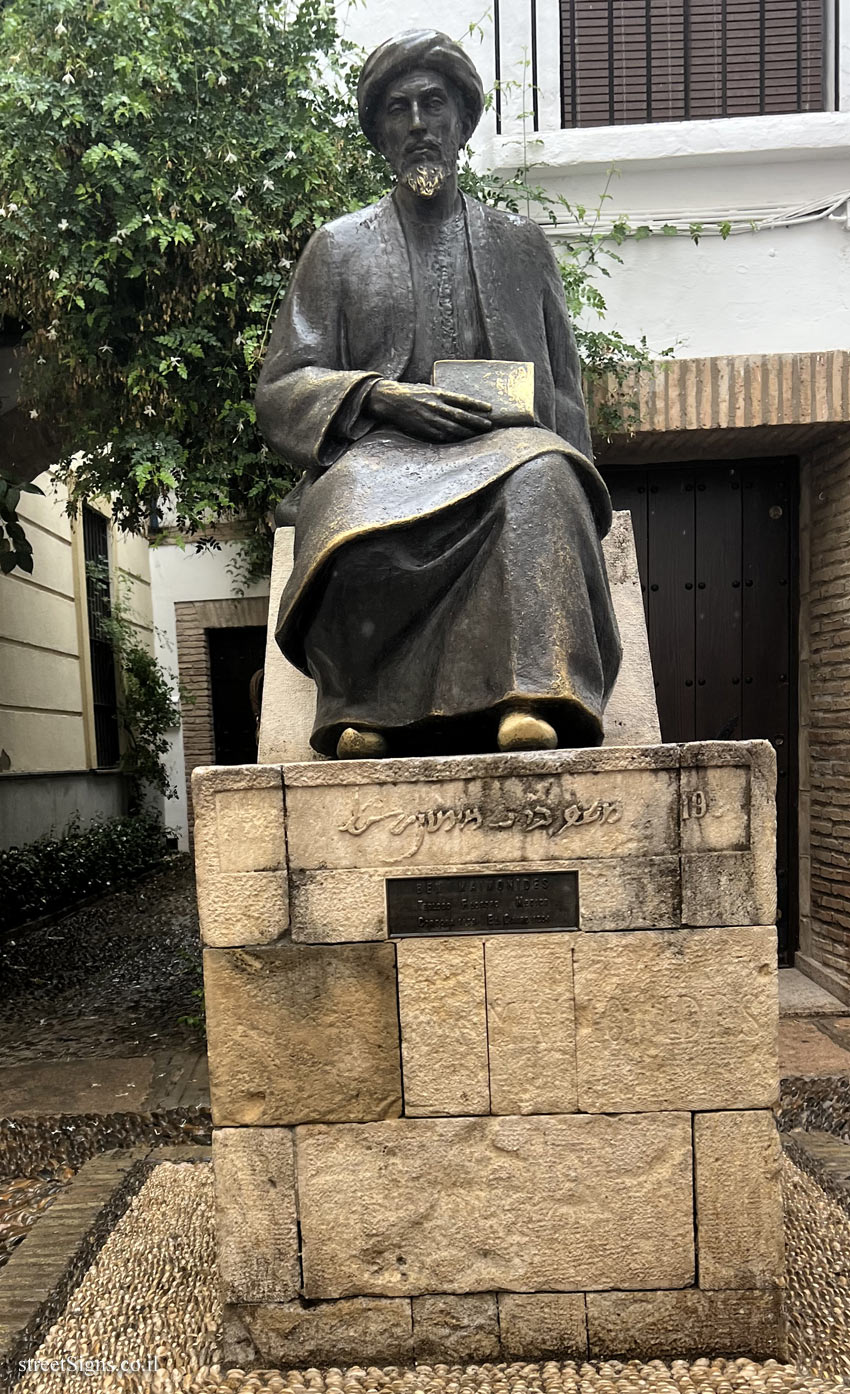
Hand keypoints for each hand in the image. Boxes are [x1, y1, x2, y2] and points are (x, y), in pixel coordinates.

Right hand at [367, 379, 492, 442]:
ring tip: (479, 434)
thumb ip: (444, 395)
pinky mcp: (424, 430)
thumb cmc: (412, 392)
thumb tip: (460, 402)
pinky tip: (462, 440)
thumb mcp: (429, 388)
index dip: (477, 405)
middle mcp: (436, 406)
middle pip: (461, 416)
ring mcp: (430, 419)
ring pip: (454, 429)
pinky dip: (454, 438)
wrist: (391, 400)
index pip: (463, 400)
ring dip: (468, 432)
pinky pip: (443, 436)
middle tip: (489, 426)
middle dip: (477, 422)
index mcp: (438, 393)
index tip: (490, 409)